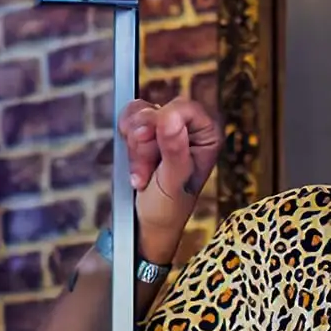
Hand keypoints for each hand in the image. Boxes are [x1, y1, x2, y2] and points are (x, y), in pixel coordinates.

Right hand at [118, 97, 219, 259]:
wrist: (147, 223)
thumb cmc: (168, 208)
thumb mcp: (173, 182)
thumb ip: (174, 150)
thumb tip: (170, 118)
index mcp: (207, 135)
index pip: (183, 107)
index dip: (162, 123)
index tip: (151, 147)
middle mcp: (189, 127)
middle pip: (157, 110)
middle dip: (144, 142)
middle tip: (147, 171)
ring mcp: (166, 127)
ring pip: (139, 114)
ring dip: (133, 146)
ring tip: (141, 173)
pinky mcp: (145, 130)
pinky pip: (128, 117)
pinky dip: (123, 139)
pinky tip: (132, 163)